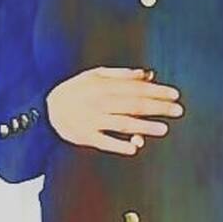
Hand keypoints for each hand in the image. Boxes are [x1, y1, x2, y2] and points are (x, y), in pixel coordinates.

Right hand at [46, 66, 183, 154]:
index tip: (174, 94)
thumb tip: (148, 74)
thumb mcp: (96, 75)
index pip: (136, 88)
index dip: (157, 91)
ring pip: (123, 124)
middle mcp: (100, 102)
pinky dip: (120, 145)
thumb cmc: (75, 89)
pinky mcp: (86, 137)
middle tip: (178, 110)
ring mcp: (93, 120)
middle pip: (133, 105)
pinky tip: (135, 147)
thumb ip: (123, 74)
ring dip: (144, 127)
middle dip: (157, 108)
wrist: (44, 108)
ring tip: (163, 129)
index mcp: (104, 85)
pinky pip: (105, 142)